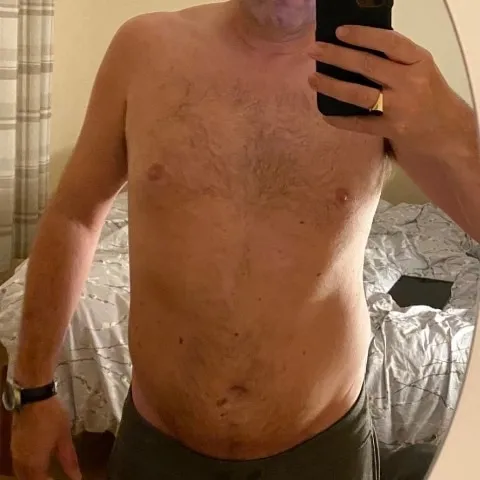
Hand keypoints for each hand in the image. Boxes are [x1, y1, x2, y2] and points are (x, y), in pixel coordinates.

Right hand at [11, 396, 80, 479]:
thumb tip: (76, 476)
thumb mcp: (64, 438)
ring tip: (47, 475)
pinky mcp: (14, 445)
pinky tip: (37, 464)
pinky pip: (19, 465)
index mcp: (34, 463)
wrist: (34, 397)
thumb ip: (69, 460)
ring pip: (22, 474)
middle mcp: (21, 462)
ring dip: (33, 476)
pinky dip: (28, 469)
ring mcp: (16, 454)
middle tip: (54, 478)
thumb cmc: (51, 416)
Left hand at [307, 26, 463, 157]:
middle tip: (314, 51)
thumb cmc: (427, 96)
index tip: (339, 32)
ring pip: (359, 94)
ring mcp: (400, 107)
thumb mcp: (420, 70)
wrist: (445, 132)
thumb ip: (396, 59)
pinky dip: (340, 119)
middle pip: (368, 66)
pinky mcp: (391, 129)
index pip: (389, 42)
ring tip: (313, 79)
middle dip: (337, 56)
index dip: (363, 36)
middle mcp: (410, 82)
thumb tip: (356, 48)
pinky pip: (359, 123)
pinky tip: (325, 114)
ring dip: (332, 86)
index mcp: (419, 61)